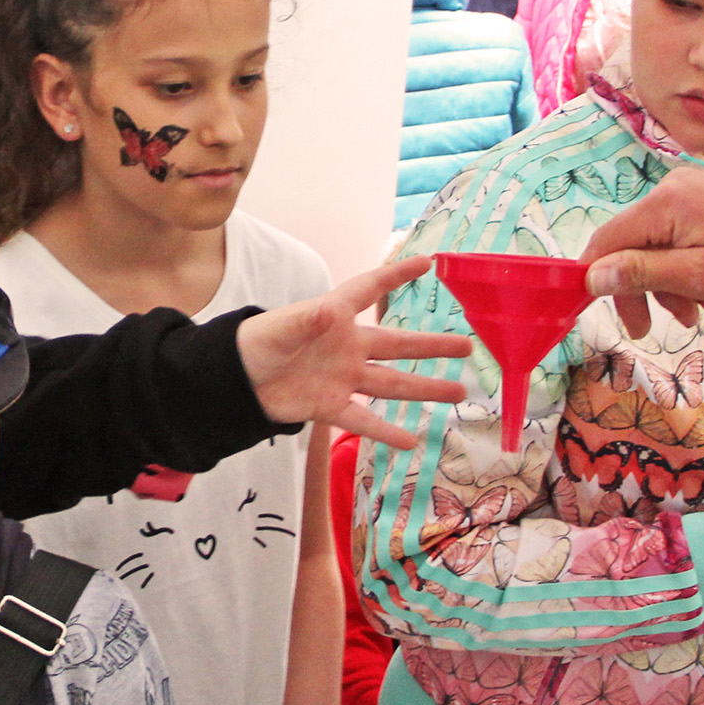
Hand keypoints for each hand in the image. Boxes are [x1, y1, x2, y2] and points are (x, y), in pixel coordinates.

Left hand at [237, 256, 471, 450]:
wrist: (235, 381)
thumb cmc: (256, 343)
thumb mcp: (280, 328)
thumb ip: (305, 321)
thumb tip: (327, 313)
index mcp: (335, 316)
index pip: (370, 289)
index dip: (396, 275)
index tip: (428, 262)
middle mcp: (347, 347)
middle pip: (397, 345)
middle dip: (432, 346)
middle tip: (468, 345)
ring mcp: (343, 378)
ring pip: (391, 384)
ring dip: (424, 389)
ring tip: (458, 392)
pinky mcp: (331, 406)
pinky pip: (363, 420)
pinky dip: (385, 431)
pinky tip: (413, 441)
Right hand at [581, 167, 703, 337]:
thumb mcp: (700, 277)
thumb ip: (641, 274)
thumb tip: (591, 276)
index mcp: (665, 204)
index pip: (605, 241)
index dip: (594, 278)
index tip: (596, 312)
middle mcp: (672, 190)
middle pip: (630, 246)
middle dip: (638, 289)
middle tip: (648, 330)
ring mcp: (692, 193)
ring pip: (655, 247)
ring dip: (666, 285)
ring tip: (695, 315)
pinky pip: (678, 239)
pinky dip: (685, 269)